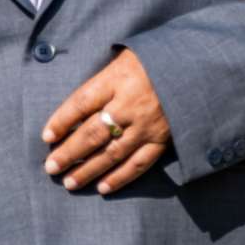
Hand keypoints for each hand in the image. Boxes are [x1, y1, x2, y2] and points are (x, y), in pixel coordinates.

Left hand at [42, 50, 172, 195]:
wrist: (198, 66)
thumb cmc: (155, 60)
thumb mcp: (127, 56)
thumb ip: (103, 79)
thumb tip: (76, 106)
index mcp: (118, 79)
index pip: (81, 102)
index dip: (61, 121)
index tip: (47, 136)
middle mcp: (130, 104)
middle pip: (92, 132)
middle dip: (69, 152)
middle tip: (50, 168)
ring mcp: (147, 124)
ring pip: (112, 153)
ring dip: (88, 170)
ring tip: (69, 182)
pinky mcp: (163, 139)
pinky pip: (139, 163)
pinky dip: (120, 177)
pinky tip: (103, 188)